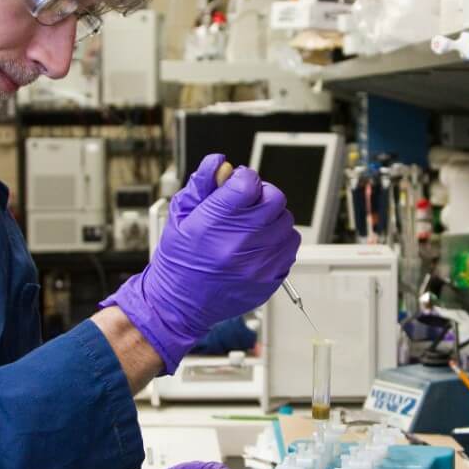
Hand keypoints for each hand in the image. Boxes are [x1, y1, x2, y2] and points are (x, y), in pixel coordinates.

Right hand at [102, 154, 299, 371]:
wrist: (179, 305)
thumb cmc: (178, 261)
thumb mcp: (180, 215)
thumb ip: (202, 184)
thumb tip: (219, 163)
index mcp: (215, 224)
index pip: (249, 182)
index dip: (243, 178)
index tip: (237, 184)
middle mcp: (239, 244)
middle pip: (274, 198)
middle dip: (261, 194)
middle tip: (247, 204)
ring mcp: (258, 263)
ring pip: (286, 222)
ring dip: (272, 218)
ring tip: (253, 227)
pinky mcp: (270, 279)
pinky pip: (290, 248)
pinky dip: (279, 241)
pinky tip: (260, 244)